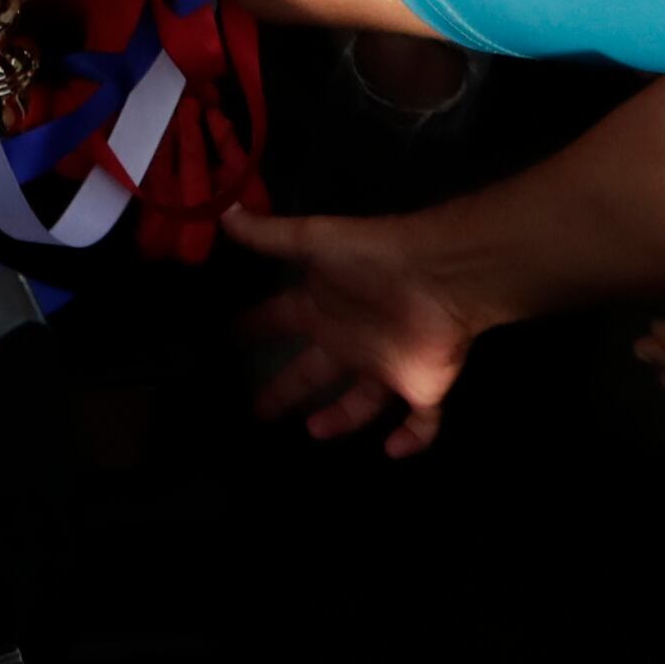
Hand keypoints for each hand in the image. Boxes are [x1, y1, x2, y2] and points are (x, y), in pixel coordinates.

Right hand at [228, 201, 496, 458]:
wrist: (441, 275)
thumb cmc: (374, 259)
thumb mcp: (315, 240)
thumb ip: (270, 235)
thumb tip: (222, 211)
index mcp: (324, 307)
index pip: (279, 320)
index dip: (253, 328)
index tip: (225, 338)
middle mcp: (351, 340)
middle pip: (313, 372)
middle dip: (286, 389)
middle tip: (257, 410)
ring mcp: (387, 365)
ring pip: (361, 402)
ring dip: (339, 419)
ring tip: (313, 431)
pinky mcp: (422, 386)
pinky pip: (420, 422)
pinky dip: (411, 439)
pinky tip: (392, 451)